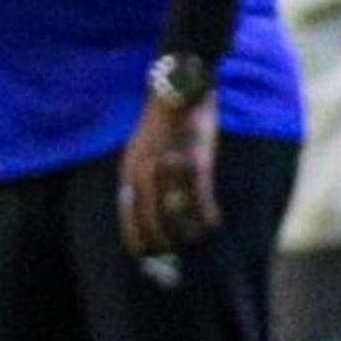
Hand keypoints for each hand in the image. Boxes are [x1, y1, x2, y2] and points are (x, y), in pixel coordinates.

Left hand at [119, 88, 220, 258]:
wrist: (178, 86)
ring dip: (186, 229)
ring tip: (193, 240)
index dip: (133, 234)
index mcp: (130, 166)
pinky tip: (213, 222)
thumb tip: (141, 198)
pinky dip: (206, 212)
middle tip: (169, 254)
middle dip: (159, 239)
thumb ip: (139, 171)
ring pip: (176, 210)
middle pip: (150, 216)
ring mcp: (170, 165)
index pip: (128, 210)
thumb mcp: (139, 145)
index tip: (139, 253)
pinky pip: (200, 195)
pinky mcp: (195, 159)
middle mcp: (146, 169)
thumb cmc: (161, 118)